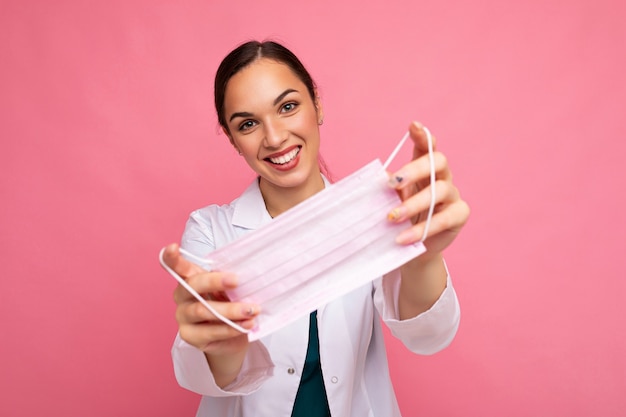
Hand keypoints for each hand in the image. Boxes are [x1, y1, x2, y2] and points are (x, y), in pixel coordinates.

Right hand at [162, 243, 258, 356]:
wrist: (231, 336)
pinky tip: (248, 324)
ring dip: (231, 310)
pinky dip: (232, 328)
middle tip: (237, 280)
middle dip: (215, 281)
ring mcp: (183, 317)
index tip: (173, 247)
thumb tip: (249, 274)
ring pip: (204, 310)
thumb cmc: (229, 303)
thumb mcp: (230, 289)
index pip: (176, 266)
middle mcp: (182, 296)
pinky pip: (211, 331)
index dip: (172, 257)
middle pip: (193, 286)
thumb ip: (231, 281)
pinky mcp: (190, 336)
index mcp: (190, 279)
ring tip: (252, 310)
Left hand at [387, 122, 469, 259]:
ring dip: (413, 204)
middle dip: (415, 169)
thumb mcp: (388, 202)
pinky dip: (422, 229)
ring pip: (440, 190)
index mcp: (423, 168)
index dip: (422, 136)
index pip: (426, 147)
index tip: (413, 126)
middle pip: (438, 161)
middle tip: (392, 184)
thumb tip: (380, 179)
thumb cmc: (398, 219)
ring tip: (392, 218)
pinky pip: (444, 218)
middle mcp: (441, 176)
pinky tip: (403, 238)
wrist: (410, 248)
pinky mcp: (459, 215)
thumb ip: (385, 189)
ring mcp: (453, 195)